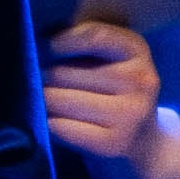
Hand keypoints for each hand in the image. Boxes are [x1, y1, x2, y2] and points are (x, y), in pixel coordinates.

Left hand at [39, 18, 179, 178]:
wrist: (145, 142)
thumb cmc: (113, 91)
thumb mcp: (111, 59)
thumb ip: (83, 44)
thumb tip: (34, 41)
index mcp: (136, 51)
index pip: (93, 36)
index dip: (59, 41)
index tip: (41, 46)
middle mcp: (139, 80)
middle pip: (63, 72)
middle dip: (43, 77)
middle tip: (42, 83)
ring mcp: (129, 113)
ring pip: (57, 98)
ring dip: (43, 100)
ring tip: (49, 101)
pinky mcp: (113, 142)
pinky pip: (58, 125)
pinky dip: (49, 123)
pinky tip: (57, 122)